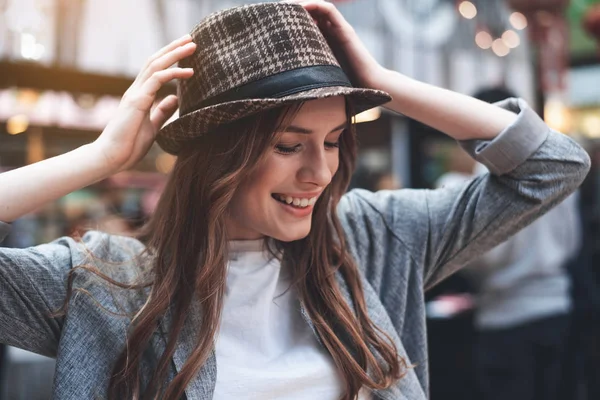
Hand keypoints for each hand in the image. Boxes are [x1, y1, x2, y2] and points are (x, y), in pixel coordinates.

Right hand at [93, 35, 195, 171]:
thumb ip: (162, 111)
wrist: (112, 157)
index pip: (155, 68)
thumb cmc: (129, 144)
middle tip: (191, 38)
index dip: (170, 57)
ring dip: (175, 54)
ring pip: (156, 65)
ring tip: (193, 46)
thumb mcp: (153, 125)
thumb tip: (175, 98)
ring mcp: (135, 94)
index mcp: (140, 95)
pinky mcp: (136, 102)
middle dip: (174, 48)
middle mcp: (136, 90)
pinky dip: (173, 73)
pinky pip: (156, 80)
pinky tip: (189, 72)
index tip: (187, 50)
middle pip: (155, 60)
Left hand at [284, 0, 386, 88]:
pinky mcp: (345, 30)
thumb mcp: (317, 76)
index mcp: (323, 42)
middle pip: (310, 13)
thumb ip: (304, 72)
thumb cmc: (344, 86)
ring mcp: (339, 29)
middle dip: (292, 9)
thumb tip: (280, 80)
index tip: (272, 21)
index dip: (289, 19)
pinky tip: (300, 6)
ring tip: (285, 5)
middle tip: (274, 10)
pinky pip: (329, 10)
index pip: (305, 23)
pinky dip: (314, 5)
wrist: (368, 86)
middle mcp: (331, 33)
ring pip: (318, 7)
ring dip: (301, 3)